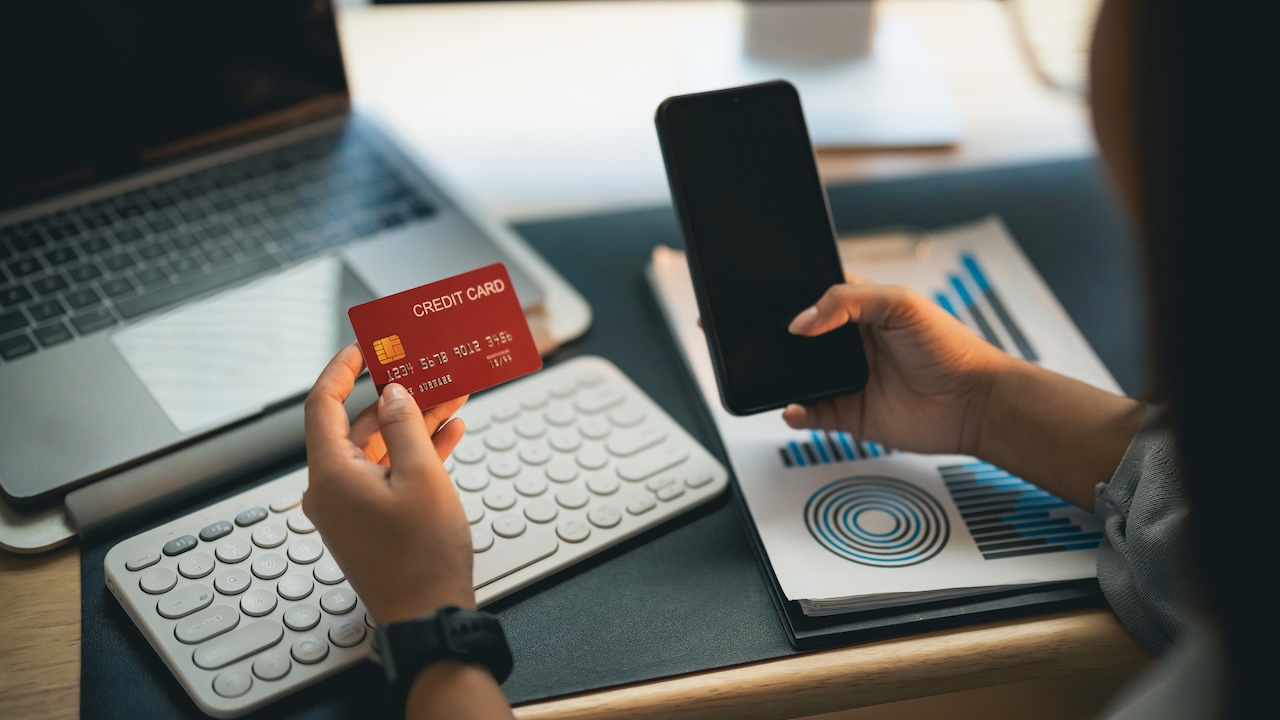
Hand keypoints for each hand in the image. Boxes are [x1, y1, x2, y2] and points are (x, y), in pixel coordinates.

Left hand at [302, 343, 474, 623]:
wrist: (428, 615)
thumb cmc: (422, 557)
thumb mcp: (422, 478)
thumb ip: (405, 426)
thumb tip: (393, 394)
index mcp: (332, 474)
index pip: (323, 404)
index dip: (343, 369)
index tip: (362, 346)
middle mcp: (333, 488)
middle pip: (360, 425)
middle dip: (397, 395)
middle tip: (422, 366)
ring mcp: (352, 506)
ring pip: (380, 447)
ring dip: (415, 421)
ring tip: (451, 394)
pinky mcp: (372, 519)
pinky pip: (390, 473)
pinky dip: (417, 451)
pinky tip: (450, 432)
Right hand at [781, 278, 1013, 456]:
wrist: (975, 403)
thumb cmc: (952, 348)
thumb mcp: (901, 303)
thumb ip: (847, 301)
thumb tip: (802, 320)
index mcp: (863, 310)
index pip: (819, 297)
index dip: (799, 299)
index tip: (780, 303)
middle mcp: (853, 345)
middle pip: (804, 340)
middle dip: (785, 340)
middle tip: (774, 339)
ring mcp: (849, 380)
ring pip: (801, 378)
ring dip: (787, 377)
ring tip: (777, 373)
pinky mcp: (850, 414)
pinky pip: (811, 414)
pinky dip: (796, 413)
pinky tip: (794, 407)